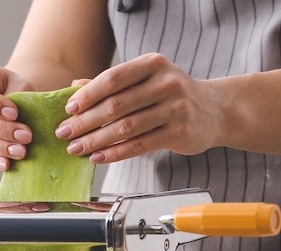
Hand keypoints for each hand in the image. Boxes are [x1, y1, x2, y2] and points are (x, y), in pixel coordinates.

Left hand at [56, 53, 223, 162]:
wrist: (215, 110)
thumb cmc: (171, 93)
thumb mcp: (145, 79)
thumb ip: (112, 83)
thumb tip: (75, 87)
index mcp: (152, 64)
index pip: (113, 78)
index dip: (88, 95)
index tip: (68, 109)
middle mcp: (166, 83)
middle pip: (115, 105)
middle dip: (85, 122)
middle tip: (65, 133)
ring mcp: (175, 108)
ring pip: (125, 128)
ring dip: (95, 141)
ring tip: (76, 148)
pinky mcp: (179, 133)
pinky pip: (139, 146)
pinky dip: (114, 153)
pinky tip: (98, 157)